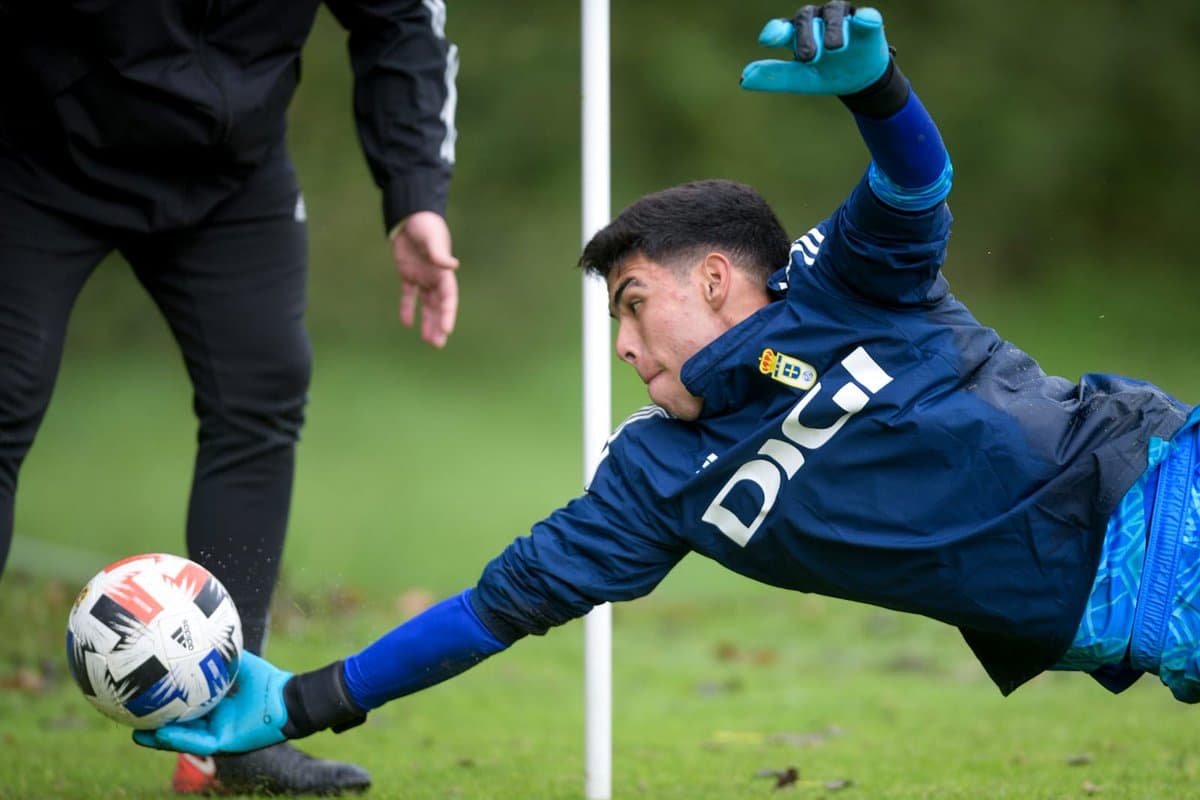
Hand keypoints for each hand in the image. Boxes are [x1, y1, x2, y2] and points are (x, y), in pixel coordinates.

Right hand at [132, 652, 291, 755]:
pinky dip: (180, 739)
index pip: (182, 709)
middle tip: (129, 718)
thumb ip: (220, 650)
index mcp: (214, 708)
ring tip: (136, 733)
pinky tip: (161, 733)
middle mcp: (212, 723)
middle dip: (152, 725)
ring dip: (159, 738)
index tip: (140, 697)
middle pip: (176, 727)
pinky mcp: (225, 744)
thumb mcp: (238, 662)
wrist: (287, 698)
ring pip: (182, 741)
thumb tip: (201, 629)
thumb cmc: (267, 680)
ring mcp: (217, 735)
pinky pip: (198, 743)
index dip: (161, 706)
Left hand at [391, 210, 459, 348]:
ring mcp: (422, 278)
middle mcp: (435, 279)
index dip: (448, 314)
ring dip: (427, 322)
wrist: (410, 216)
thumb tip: (453, 265)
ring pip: (426, 306)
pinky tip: (406, 324)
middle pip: (439, 307)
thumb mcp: (433, 238)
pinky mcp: (407, 275)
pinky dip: (407, 309)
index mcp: (444, 273)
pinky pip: (408, 296)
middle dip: (439, 325)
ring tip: (428, 340)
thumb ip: (440, 253)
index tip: (447, 329)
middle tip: (438, 344)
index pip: (448, 298)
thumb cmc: (425, 226)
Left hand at [740, 2, 889, 95]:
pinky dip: (866, 17)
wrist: (858, 81)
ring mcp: (842, 18)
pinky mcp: (867, 22)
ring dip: (833, 28)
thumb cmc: (824, 74)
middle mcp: (817, 19)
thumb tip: (744, 79)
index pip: (782, 27)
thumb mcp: (800, 78)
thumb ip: (774, 77)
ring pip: (834, 11)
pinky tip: (866, 21)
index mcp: (796, 32)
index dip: (775, 31)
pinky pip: (867, 15)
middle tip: (808, 58)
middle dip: (805, 36)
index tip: (768, 39)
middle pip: (805, 17)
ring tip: (835, 48)